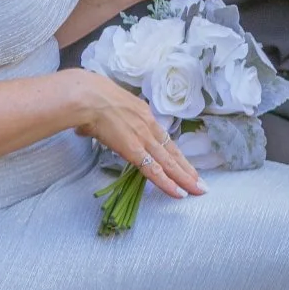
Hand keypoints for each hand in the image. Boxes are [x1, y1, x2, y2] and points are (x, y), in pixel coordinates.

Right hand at [65, 69, 206, 199]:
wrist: (87, 96)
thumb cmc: (88, 97)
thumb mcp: (104, 106)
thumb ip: (101, 121)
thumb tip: (88, 128)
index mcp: (142, 114)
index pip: (163, 139)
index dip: (174, 154)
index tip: (184, 164)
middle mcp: (148, 126)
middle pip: (172, 152)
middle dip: (187, 169)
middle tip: (202, 184)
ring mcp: (143, 138)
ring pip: (169, 163)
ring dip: (185, 178)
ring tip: (199, 190)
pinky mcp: (135, 150)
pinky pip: (154, 171)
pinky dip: (167, 183)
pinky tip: (179, 193)